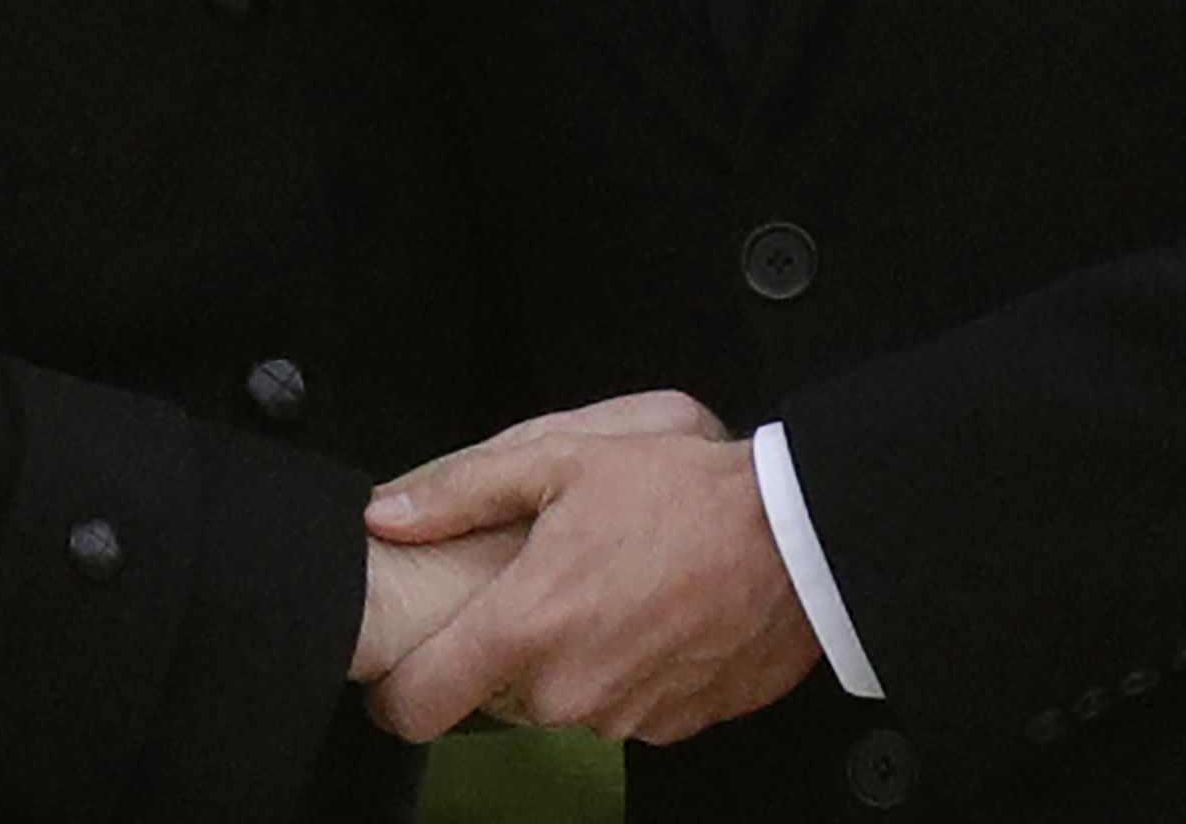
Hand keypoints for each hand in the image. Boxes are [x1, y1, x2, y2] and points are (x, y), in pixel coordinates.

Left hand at [363, 408, 819, 744]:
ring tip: (605, 588)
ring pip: (557, 702)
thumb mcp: (564, 459)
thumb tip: (387, 514)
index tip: (399, 669)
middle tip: (538, 585)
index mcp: (528, 627)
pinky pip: (617, 708)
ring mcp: (622, 716)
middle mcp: (568, 690)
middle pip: (491, 697)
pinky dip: (620, 670)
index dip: (394, 692)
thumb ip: (462, 490)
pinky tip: (647, 614)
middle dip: (501, 649)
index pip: (417, 706)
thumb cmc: (686, 494)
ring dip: (565, 659)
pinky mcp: (670, 726)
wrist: (798, 539)